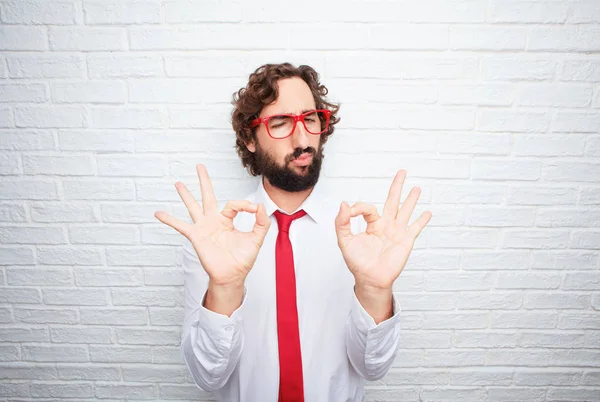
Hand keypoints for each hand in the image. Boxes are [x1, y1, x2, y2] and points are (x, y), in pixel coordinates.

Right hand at [154, 164, 270, 286]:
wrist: (232, 275)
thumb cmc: (243, 259)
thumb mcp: (256, 238)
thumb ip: (261, 222)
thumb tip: (260, 205)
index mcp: (227, 220)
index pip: (233, 204)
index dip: (244, 204)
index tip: (253, 209)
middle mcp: (214, 221)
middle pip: (208, 196)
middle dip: (204, 181)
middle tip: (200, 166)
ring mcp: (203, 227)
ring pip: (193, 206)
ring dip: (185, 195)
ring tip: (178, 183)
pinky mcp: (196, 236)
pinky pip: (180, 226)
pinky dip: (169, 219)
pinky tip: (158, 213)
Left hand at [335, 170, 431, 289]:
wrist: (370, 279)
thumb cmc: (357, 262)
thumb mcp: (345, 241)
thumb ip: (342, 223)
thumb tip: (343, 204)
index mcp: (372, 225)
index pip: (368, 208)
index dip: (358, 207)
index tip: (351, 212)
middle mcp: (386, 226)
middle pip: (393, 201)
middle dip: (397, 186)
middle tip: (402, 172)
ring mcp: (397, 232)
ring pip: (405, 211)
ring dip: (411, 199)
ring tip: (417, 188)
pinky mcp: (406, 241)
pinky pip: (415, 228)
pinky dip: (422, 220)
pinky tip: (428, 212)